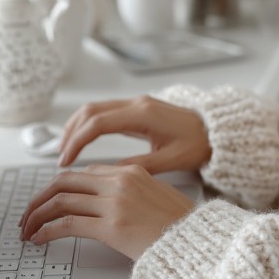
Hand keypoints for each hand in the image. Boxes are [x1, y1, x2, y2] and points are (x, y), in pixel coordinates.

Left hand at [20, 164, 194, 260]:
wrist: (199, 242)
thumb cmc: (183, 226)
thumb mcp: (157, 198)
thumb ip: (131, 193)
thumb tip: (104, 204)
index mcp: (131, 172)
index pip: (84, 173)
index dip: (61, 187)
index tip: (50, 201)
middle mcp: (120, 182)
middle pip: (64, 181)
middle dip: (40, 198)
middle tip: (29, 214)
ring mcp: (115, 203)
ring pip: (60, 200)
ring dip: (37, 215)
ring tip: (28, 229)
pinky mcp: (111, 226)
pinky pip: (68, 223)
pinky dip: (47, 230)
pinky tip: (40, 238)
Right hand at [58, 96, 211, 172]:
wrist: (218, 131)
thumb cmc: (199, 145)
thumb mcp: (170, 161)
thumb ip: (139, 166)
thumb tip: (109, 175)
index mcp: (143, 115)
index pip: (97, 124)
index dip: (77, 142)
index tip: (66, 161)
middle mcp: (137, 104)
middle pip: (90, 111)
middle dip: (71, 133)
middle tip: (60, 156)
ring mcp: (137, 103)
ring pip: (95, 108)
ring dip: (77, 126)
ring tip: (66, 149)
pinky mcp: (138, 108)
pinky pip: (105, 111)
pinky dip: (89, 124)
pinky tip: (84, 139)